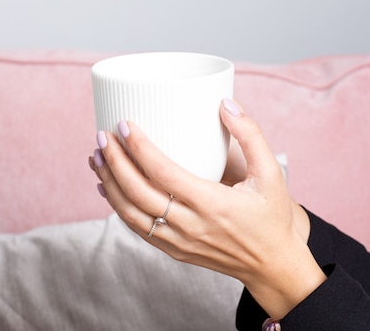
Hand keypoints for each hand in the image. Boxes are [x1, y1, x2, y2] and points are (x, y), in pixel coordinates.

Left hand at [90, 98, 325, 318]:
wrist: (273, 266)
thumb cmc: (271, 217)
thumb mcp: (272, 173)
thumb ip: (251, 135)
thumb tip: (225, 104)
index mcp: (212, 203)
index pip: (163, 172)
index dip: (139, 147)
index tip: (124, 125)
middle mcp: (190, 225)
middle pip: (138, 192)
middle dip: (115, 162)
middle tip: (102, 137)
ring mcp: (179, 242)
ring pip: (130, 214)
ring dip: (109, 184)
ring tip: (97, 158)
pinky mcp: (174, 251)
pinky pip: (138, 229)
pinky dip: (117, 207)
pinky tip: (107, 188)